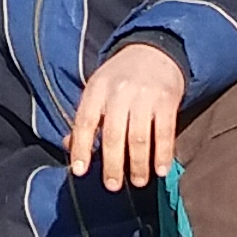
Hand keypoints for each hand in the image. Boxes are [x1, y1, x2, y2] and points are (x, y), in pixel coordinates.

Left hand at [63, 41, 187, 191]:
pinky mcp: (167, 101)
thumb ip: (86, 117)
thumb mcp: (98, 88)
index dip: (81, 147)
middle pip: (113, 135)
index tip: (80, 171)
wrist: (154, 50)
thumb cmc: (120, 76)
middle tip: (112, 186)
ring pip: (139, 138)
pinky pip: (164, 133)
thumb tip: (68, 146)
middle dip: (112, 164)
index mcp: (97, 89)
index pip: (85, 122)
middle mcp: (119, 92)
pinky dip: (163, 154)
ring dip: (137, 164)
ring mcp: (144, 97)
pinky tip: (161, 170)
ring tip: (137, 181)